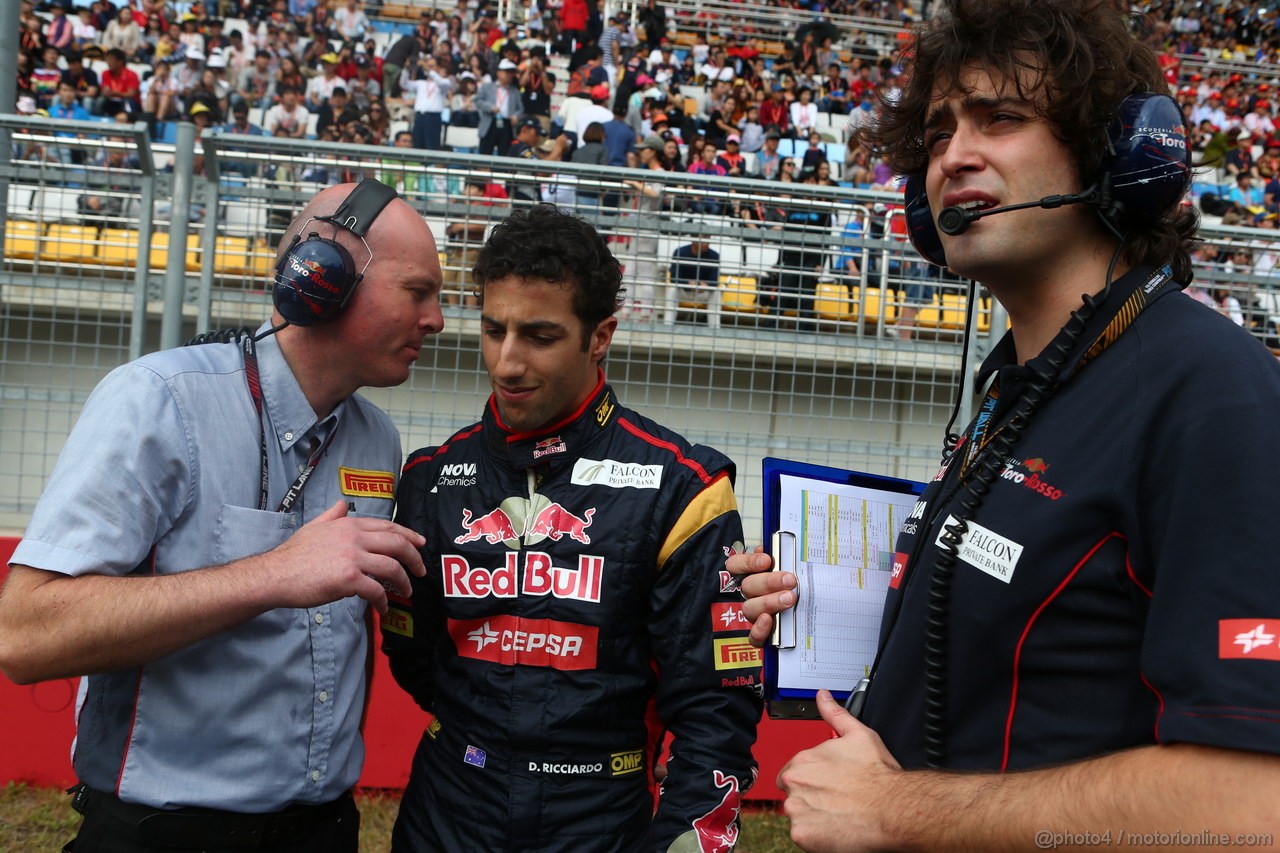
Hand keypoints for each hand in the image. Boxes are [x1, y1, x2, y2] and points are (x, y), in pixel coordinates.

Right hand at [265, 500, 425, 613]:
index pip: (388, 526)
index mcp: (349, 525)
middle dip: (415, 557)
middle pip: (397, 544)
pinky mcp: (349, 578)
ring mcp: (353, 557)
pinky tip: (382, 608)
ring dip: (404, 582)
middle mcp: (354, 537)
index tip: (420, 543)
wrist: (275, 574)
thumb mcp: (314, 526)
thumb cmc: (293, 554)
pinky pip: (376, 590)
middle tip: (421, 571)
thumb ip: (332, 515)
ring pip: (392, 567)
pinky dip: (383, 601)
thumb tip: (342, 504)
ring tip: (406, 592)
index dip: (408, 535)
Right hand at [725, 544, 796, 646]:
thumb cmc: (805, 586)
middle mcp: (752, 594)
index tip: (767, 560)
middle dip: (769, 582)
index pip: (736, 565)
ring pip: (750, 608)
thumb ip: (787, 558)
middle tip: (790, 580)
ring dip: (768, 602)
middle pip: (748, 586)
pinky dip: (759, 629)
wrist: (822, 613)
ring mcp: (755, 615)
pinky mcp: (762, 635)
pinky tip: (769, 621)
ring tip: (790, 598)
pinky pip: (753, 636)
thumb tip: (782, 549)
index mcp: (755, 575)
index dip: (748, 562)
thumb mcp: (799, 569)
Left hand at [779, 690, 901, 852]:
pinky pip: (804, 836)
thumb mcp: (858, 734)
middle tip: (836, 801)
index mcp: (803, 760)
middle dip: (810, 797)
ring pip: (798, 815)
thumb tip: (822, 696)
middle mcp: (795, 783)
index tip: (829, 784)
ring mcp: (797, 810)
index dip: (812, 779)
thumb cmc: (879, 776)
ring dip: (814, 816)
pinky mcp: (803, 834)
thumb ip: (834, 714)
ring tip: (839, 814)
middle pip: (793, 794)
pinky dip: (817, 836)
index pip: (794, 772)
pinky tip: (836, 828)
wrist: (894, 809)